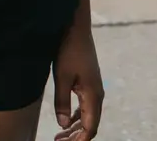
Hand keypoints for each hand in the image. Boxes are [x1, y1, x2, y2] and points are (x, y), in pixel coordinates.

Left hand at [54, 23, 103, 140]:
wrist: (76, 27)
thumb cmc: (68, 50)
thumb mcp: (62, 77)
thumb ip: (62, 102)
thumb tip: (63, 125)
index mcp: (93, 95)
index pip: (90, 128)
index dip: (79, 140)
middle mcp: (97, 94)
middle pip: (89, 124)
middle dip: (76, 137)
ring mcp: (94, 88)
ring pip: (87, 116)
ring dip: (75, 128)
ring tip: (59, 136)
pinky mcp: (89, 82)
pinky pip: (85, 106)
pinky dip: (76, 116)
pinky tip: (66, 121)